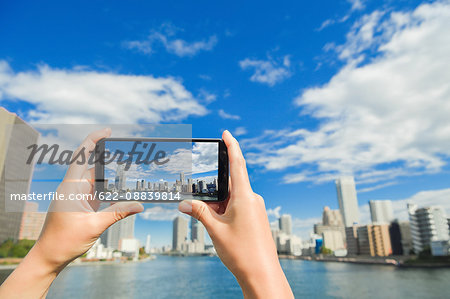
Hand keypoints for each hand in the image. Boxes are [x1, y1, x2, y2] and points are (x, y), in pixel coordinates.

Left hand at [0, 128, 143, 298]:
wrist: (49, 257)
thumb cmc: (64, 241)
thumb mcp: (94, 226)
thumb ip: (118, 213)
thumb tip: (139, 205)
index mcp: (70, 188)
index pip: (81, 157)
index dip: (93, 140)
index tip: (107, 131)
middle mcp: (73, 188)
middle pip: (92, 166)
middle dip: (109, 158)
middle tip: (128, 152)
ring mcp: (77, 196)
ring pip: (97, 180)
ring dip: (111, 176)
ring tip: (129, 171)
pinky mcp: (81, 204)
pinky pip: (97, 192)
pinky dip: (109, 189)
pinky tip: (121, 189)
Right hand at [178, 130, 292, 298]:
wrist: (262, 274)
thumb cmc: (241, 252)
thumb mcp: (215, 230)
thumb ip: (199, 213)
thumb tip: (183, 204)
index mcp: (245, 197)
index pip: (237, 164)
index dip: (232, 146)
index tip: (226, 133)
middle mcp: (252, 199)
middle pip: (230, 184)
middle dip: (214, 191)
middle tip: (201, 202)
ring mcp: (255, 208)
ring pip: (232, 198)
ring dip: (218, 205)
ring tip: (211, 223)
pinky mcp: (256, 217)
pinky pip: (238, 206)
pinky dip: (225, 211)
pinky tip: (219, 225)